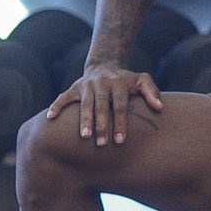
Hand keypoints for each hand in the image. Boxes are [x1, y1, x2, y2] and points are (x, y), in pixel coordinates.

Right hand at [47, 62, 162, 146]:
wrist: (104, 66)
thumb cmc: (126, 81)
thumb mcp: (141, 80)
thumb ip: (151, 92)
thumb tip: (160, 108)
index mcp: (118, 82)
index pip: (120, 105)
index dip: (120, 122)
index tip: (120, 140)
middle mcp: (101, 83)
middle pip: (101, 105)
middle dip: (102, 124)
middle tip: (102, 143)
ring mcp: (86, 85)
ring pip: (83, 104)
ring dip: (83, 120)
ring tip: (84, 137)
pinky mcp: (74, 87)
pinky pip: (63, 97)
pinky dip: (56, 106)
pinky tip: (50, 118)